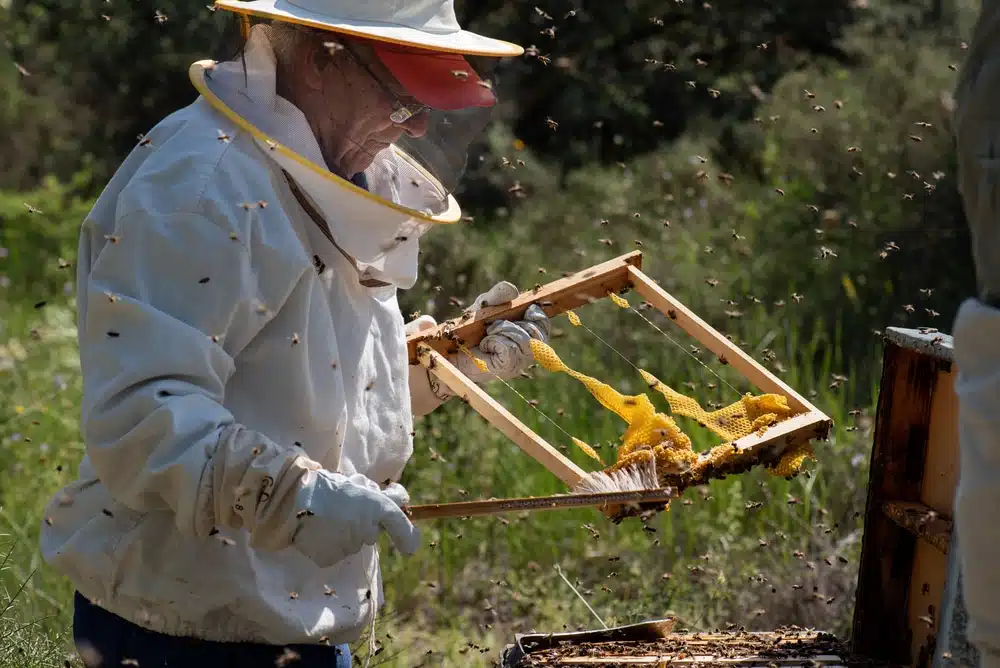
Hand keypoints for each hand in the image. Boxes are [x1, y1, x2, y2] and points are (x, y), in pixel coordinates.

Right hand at [288, 469, 419, 567]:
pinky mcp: (331, 557)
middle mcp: (367, 529)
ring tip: (327, 517)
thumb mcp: (360, 484)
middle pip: (371, 532)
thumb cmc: (328, 487)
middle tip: (344, 509)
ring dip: (345, 533)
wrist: (294, 498)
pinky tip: (318, 530)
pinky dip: (329, 544)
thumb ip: (385, 495)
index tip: (410, 547)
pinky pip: (336, 552)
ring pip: (353, 543)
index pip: (399, 524)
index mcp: (377, 507)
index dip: (407, 537)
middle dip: (363, 523)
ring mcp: (349, 545)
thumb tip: (403, 500)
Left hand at [455, 282, 550, 382]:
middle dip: (516, 323)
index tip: (529, 308)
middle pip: (537, 334)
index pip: (544, 326)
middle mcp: (525, 351)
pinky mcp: (505, 369)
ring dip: (504, 330)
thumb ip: (498, 295)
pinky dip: (495, 341)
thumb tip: (513, 291)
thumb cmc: (469, 327)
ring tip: (489, 333)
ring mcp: (517, 362)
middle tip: (494, 324)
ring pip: (524, 340)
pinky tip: (485, 345)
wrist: (449, 349)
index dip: (540, 316)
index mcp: (524, 334)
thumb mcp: (485, 305)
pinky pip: (509, 348)